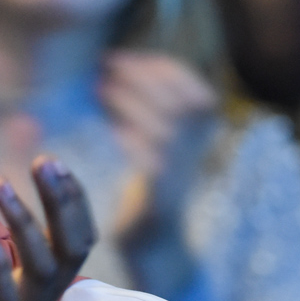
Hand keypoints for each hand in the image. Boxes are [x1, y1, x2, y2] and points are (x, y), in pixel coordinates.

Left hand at [0, 158, 94, 300]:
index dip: (71, 201)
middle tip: (45, 159)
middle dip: (62, 201)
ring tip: (2, 182)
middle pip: (71, 246)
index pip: (77, 240)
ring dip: (25, 223)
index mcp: (44, 293)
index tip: (53, 161)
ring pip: (39, 268)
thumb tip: (4, 228)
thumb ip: (8, 269)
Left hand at [98, 51, 215, 295]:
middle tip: (106, 68)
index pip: (193, 87)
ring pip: (165, 128)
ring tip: (100, 89)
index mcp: (200, 132)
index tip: (120, 58)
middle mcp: (197, 150)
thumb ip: (146, 104)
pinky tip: (108, 129)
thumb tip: (111, 64)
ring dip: (132, 103)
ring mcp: (181, 173)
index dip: (159, 68)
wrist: (154, 242)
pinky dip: (131, 139)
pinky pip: (152, 162)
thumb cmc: (147, 182)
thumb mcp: (156, 136)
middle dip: (142, 77)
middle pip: (180, 101)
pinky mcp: (162, 197)